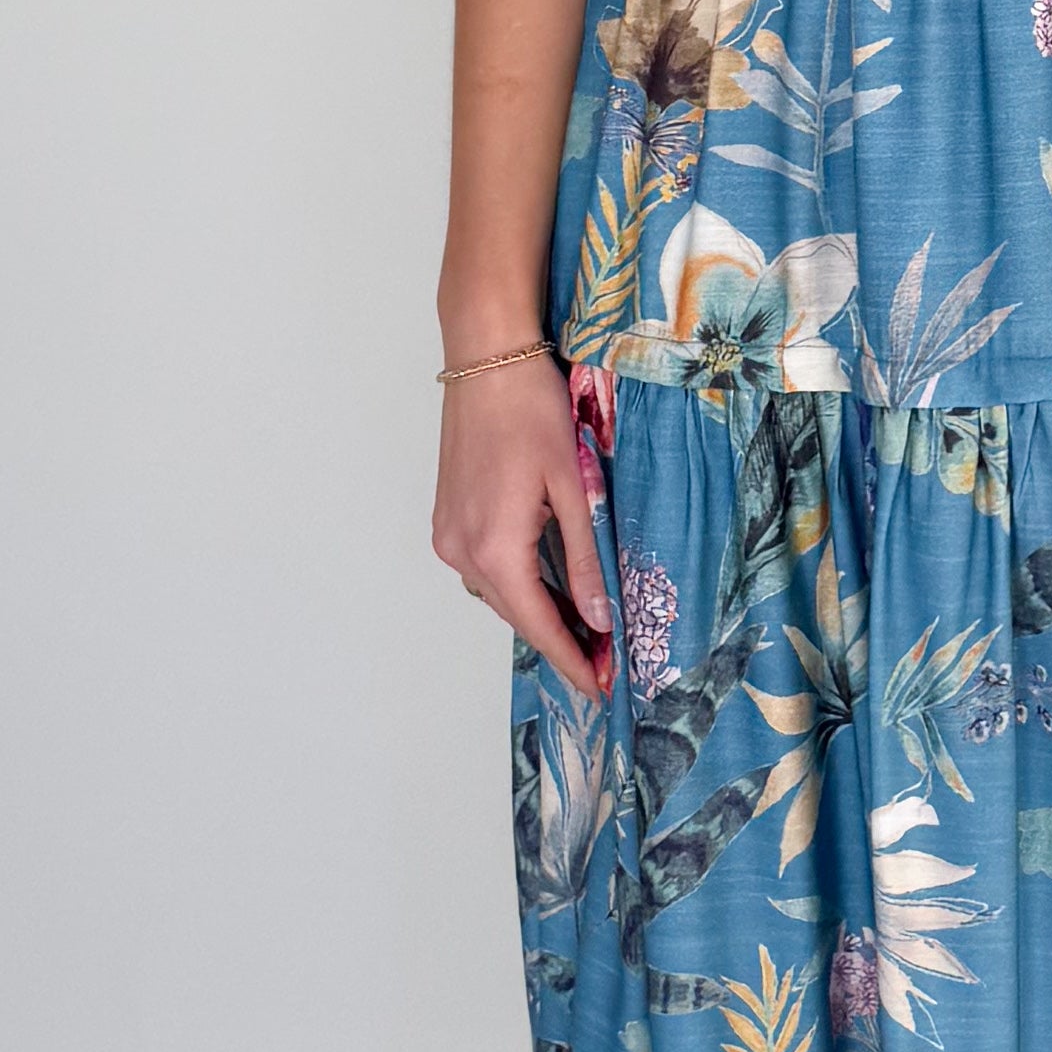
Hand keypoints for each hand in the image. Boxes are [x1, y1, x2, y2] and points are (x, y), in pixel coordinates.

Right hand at [434, 348, 613, 695]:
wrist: (486, 360)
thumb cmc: (532, 411)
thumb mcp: (573, 488)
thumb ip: (584, 560)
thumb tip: (601, 619)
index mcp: (495, 549)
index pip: (538, 626)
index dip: (572, 662)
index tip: (600, 691)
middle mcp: (461, 551)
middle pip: (517, 615)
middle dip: (559, 640)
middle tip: (605, 661)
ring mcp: (448, 535)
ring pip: (500, 593)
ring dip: (537, 611)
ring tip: (584, 626)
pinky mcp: (446, 519)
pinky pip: (485, 568)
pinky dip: (517, 582)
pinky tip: (548, 581)